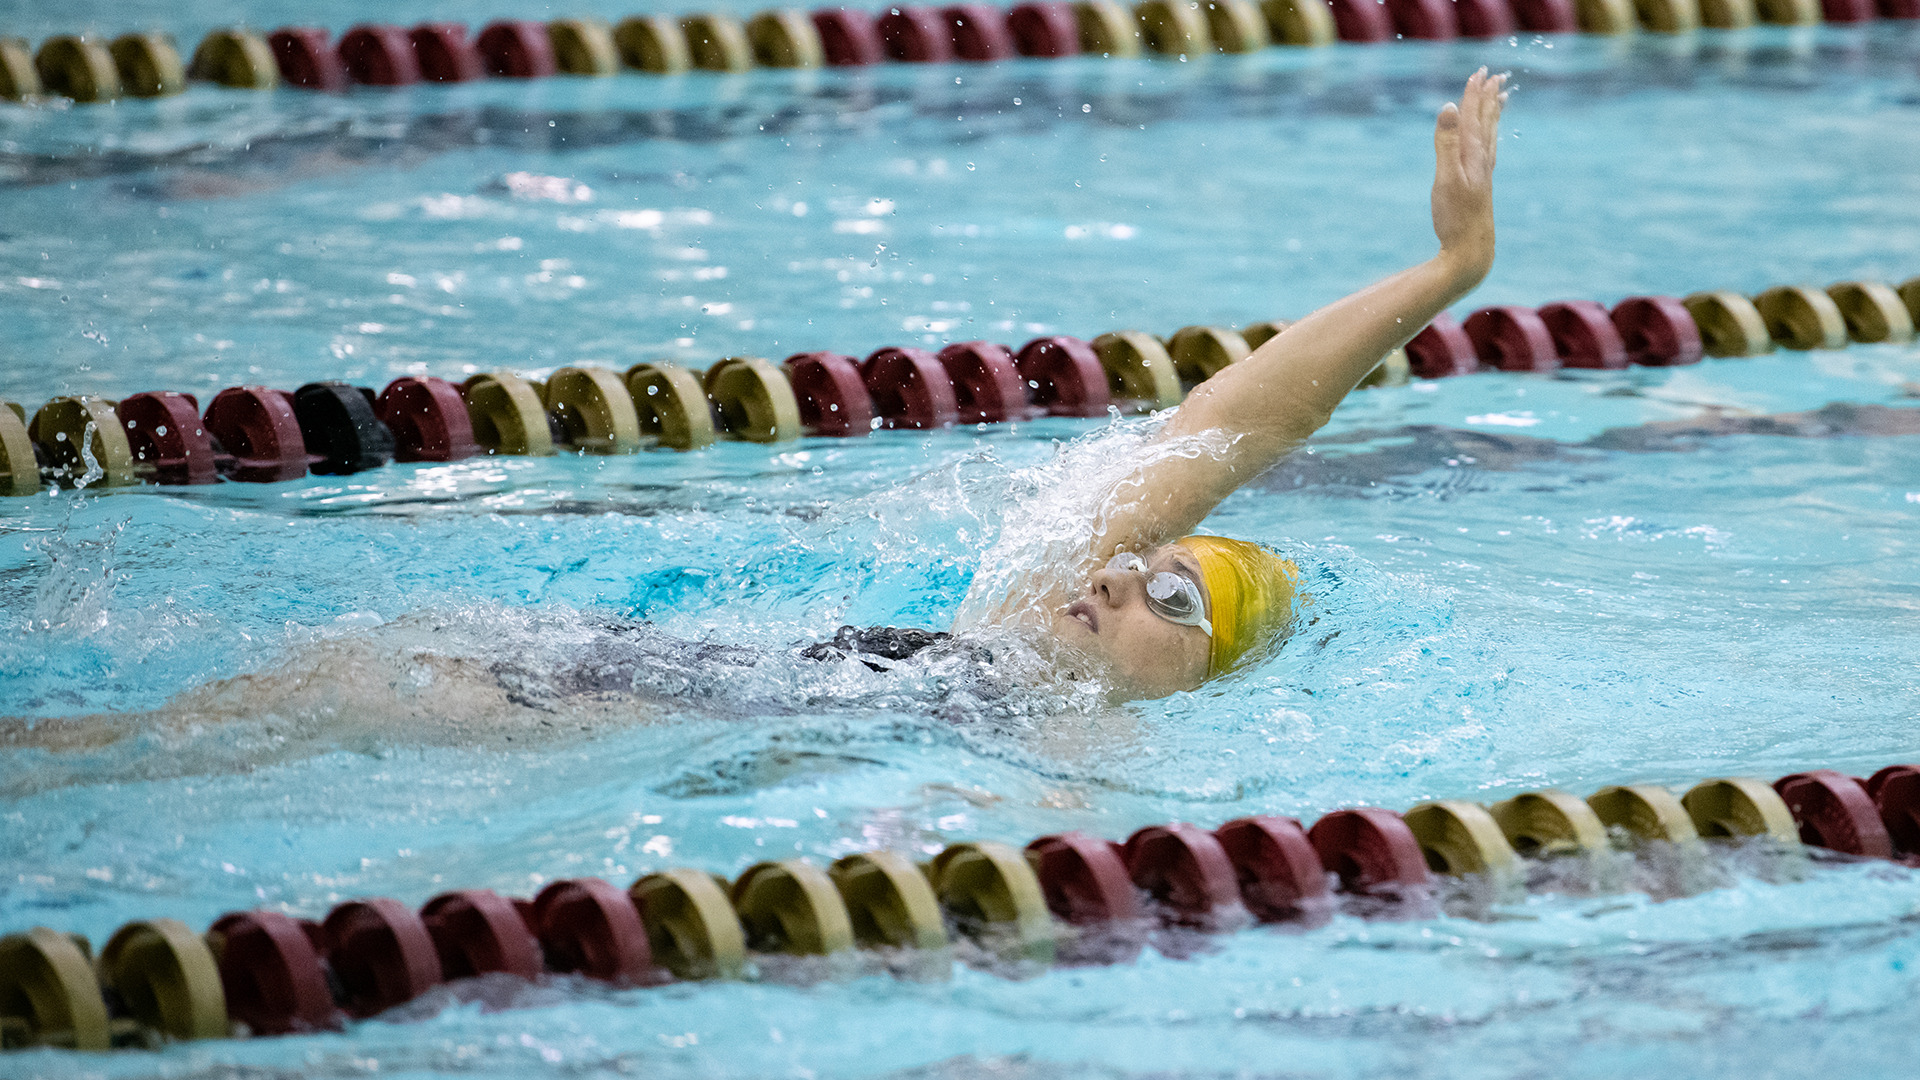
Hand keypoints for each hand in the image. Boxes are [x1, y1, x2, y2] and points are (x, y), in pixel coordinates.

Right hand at [1431, 68, 1507, 284]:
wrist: (1471, 252)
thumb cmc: (1456, 218)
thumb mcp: (1445, 179)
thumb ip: (1446, 143)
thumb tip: (1449, 107)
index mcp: (1473, 156)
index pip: (1472, 118)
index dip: (1474, 95)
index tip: (1478, 72)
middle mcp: (1482, 162)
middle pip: (1486, 123)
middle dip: (1488, 99)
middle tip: (1494, 76)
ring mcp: (1482, 175)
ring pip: (1490, 136)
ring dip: (1493, 115)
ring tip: (1501, 97)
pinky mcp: (1480, 187)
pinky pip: (1488, 152)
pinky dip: (1490, 138)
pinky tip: (1490, 141)